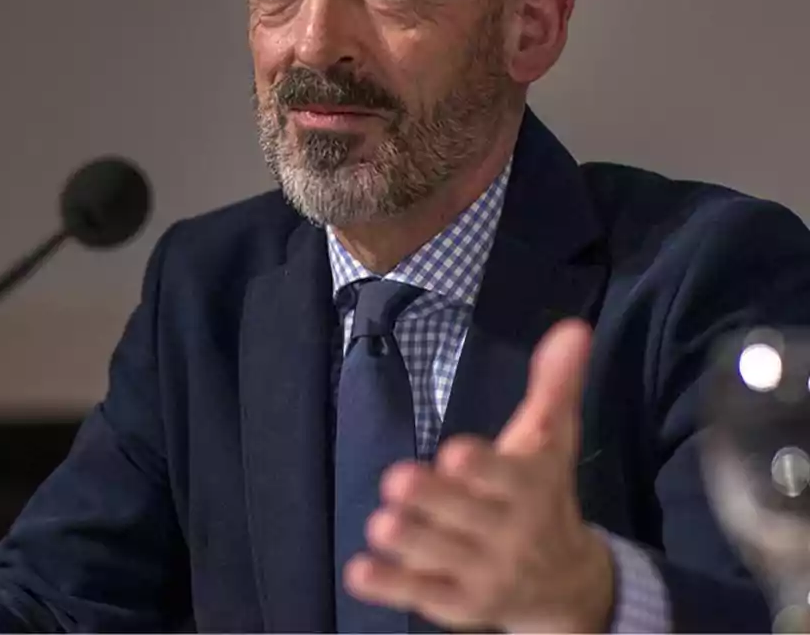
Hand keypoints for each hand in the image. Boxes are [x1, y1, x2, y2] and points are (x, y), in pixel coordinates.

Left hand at [345, 318, 614, 632]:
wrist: (568, 585)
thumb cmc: (545, 495)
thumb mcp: (551, 442)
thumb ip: (554, 386)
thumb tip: (574, 328)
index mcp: (531, 489)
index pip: (508, 478)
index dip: (483, 468)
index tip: (455, 453)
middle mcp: (510, 535)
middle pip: (469, 517)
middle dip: (434, 501)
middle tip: (397, 480)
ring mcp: (484, 573)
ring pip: (441, 558)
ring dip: (410, 542)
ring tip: (380, 523)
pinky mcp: (458, 604)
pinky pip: (422, 595)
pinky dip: (391, 586)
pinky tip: (359, 570)